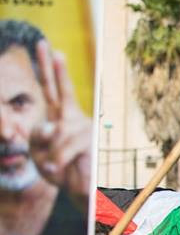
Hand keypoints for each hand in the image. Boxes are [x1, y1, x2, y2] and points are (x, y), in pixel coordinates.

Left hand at [29, 40, 91, 206]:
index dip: (48, 70)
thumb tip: (50, 126)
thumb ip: (37, 136)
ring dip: (51, 156)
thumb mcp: (39, 154)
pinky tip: (58, 170)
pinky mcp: (88, 141)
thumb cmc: (61, 173)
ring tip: (55, 170)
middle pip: (57, 89)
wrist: (81, 192)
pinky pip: (62, 146)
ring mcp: (81, 128)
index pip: (51, 92)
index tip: (47, 47)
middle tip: (42, 42)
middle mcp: (71, 119)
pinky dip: (56, 161)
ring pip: (54, 133)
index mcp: (59, 120)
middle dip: (47, 66)